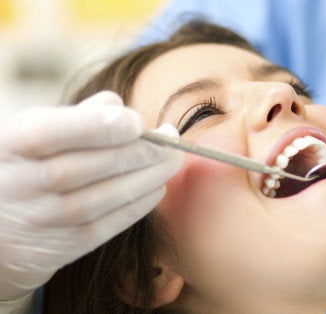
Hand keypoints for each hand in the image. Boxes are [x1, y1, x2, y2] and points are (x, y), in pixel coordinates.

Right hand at [0, 91, 183, 300]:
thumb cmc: (26, 165)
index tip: (138, 122)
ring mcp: (42, 218)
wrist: (1, 227)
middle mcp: (21, 183)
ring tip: (171, 162)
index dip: (102, 125)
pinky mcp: (61, 246)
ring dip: (148, 177)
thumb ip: (76, 117)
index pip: (54, 131)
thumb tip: (117, 106)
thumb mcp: (34, 131)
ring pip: (104, 197)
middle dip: (140, 151)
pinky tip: (157, 187)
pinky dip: (138, 205)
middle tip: (171, 142)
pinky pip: (108, 226)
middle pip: (89, 165)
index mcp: (12, 144)